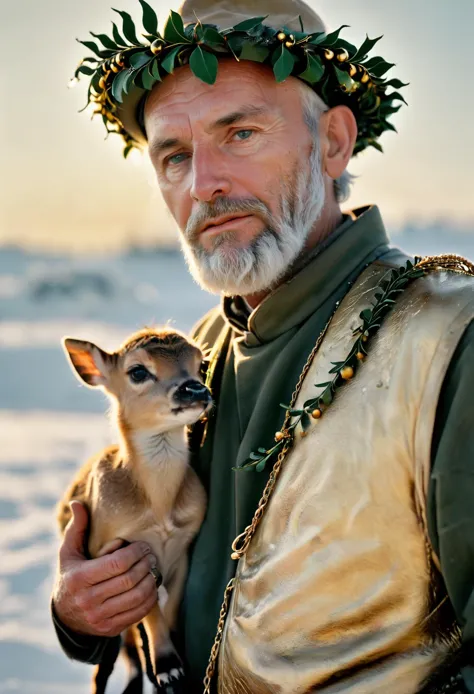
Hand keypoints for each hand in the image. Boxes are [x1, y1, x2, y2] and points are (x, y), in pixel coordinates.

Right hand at [52, 501, 158, 637]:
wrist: (65, 617)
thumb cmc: (71, 575)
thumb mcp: (69, 552)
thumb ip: (77, 528)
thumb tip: (77, 502)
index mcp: (79, 579)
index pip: (117, 564)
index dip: (135, 553)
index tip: (142, 546)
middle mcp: (88, 601)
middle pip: (129, 580)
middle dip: (145, 564)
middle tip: (152, 556)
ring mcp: (100, 618)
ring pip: (136, 597)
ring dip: (151, 581)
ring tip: (154, 569)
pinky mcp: (110, 629)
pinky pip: (138, 613)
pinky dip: (150, 599)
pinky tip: (152, 587)